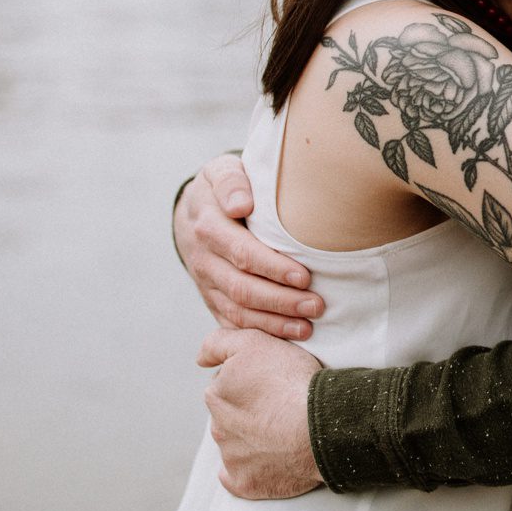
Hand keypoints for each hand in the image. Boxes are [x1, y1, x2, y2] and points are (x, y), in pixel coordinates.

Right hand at [176, 154, 324, 338]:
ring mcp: (206, 282)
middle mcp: (204, 259)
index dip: (273, 268)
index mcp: (209, 226)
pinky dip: (258, 334)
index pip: (242, 253)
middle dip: (281, 301)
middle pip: (242, 288)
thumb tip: (241, 203)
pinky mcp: (211, 298)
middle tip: (316, 306)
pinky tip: (285, 339)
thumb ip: (232, 182)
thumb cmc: (224, 187)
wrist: (195, 209)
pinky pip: (231, 322)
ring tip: (307, 328)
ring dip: (273, 323)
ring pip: (237, 310)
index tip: (305, 276)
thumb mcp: (222, 171)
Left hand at [197, 328, 323, 498]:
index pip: (228, 385)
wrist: (321, 426)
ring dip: (254, 439)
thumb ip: (219, 343)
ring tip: (286, 431)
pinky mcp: (245, 483)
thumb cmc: (291, 382)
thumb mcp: (255, 342)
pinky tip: (270, 460)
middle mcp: (217, 427)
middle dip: (250, 412)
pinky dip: (253, 470)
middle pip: (231, 416)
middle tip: (281, 407)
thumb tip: (200, 358)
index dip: (252, 381)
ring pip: (237, 445)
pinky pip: (239, 478)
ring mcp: (231, 458)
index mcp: (216, 395)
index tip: (273, 383)